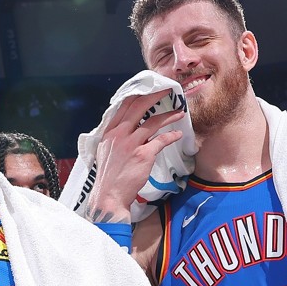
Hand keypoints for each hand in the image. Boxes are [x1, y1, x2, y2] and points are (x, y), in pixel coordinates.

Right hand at [85, 90, 185, 222]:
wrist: (109, 196)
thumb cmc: (108, 176)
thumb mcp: (106, 151)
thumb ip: (117, 137)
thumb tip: (131, 127)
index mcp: (109, 132)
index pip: (124, 105)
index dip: (139, 94)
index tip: (150, 89)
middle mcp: (119, 135)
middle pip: (139, 106)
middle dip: (156, 95)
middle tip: (168, 90)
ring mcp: (131, 144)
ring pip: (153, 121)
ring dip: (169, 114)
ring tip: (180, 112)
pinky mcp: (143, 155)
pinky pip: (161, 140)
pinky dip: (172, 136)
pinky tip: (178, 135)